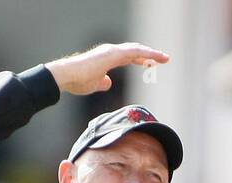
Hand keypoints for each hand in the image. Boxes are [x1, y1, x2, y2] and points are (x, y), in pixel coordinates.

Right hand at [46, 42, 169, 94]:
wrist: (67, 76)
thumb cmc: (77, 81)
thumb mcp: (94, 84)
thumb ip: (102, 83)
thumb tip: (109, 83)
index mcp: (108, 57)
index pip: (129, 56)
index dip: (141, 59)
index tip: (151, 64)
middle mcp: (111, 51)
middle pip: (135, 51)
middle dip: (150, 55)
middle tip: (164, 58)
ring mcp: (112, 51)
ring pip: (137, 50)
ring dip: (152, 53)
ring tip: (164, 58)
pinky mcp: (112, 54)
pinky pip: (134, 52)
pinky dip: (145, 54)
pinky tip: (154, 57)